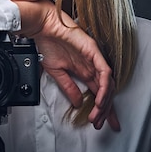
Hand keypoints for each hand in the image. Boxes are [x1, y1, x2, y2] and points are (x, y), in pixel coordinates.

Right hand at [15, 0, 119, 130]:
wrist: (42, 26)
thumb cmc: (48, 43)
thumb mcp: (57, 73)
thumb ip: (68, 88)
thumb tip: (76, 103)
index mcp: (84, 70)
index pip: (98, 93)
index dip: (102, 109)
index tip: (102, 124)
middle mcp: (92, 65)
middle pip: (106, 91)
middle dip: (106, 111)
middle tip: (102, 124)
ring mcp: (95, 58)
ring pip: (108, 84)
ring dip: (104, 101)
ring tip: (98, 115)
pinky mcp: (94, 51)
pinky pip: (105, 71)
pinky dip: (104, 86)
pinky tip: (100, 99)